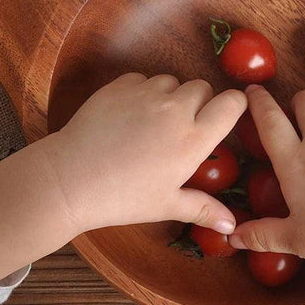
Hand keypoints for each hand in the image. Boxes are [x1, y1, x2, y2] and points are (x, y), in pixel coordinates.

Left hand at [45, 73, 246, 234]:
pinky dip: (141, 91)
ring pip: (171, 81)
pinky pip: (142, 79)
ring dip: (168, 95)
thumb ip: (203, 209)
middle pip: (202, 87)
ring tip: (151, 120)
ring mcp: (147, 94)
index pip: (231, 104)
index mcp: (193, 139)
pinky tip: (128, 114)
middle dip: (198, 101)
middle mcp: (176, 110)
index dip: (233, 104)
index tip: (227, 112)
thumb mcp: (166, 205)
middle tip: (182, 124)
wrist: (71, 179)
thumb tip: (232, 225)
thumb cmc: (123, 197)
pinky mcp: (121, 85)